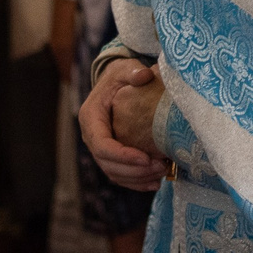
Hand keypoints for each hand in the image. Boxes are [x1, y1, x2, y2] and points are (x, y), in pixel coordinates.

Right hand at [79, 58, 167, 190]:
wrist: (114, 83)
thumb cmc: (120, 76)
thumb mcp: (124, 69)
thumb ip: (132, 71)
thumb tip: (144, 75)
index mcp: (90, 118)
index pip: (102, 145)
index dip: (123, 156)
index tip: (146, 158)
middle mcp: (91, 136)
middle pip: (108, 164)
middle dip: (134, 171)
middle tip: (160, 167)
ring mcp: (100, 148)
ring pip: (114, 173)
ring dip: (137, 179)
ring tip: (162, 174)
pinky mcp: (110, 155)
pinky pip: (120, 175)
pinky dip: (136, 182)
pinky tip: (155, 183)